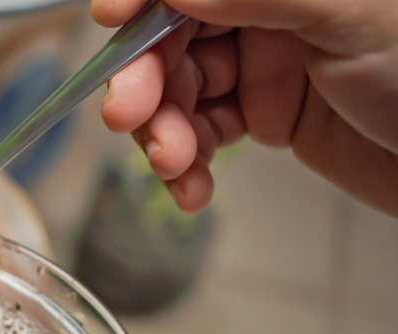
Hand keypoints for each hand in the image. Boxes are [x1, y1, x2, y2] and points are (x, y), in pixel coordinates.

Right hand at [95, 0, 397, 214]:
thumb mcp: (349, 14)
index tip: (114, 22)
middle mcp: (270, 4)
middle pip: (173, 32)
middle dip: (145, 77)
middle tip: (130, 116)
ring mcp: (267, 57)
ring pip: (179, 87)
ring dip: (162, 131)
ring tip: (175, 165)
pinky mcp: (266, 111)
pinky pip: (202, 132)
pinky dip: (186, 163)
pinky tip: (191, 186)